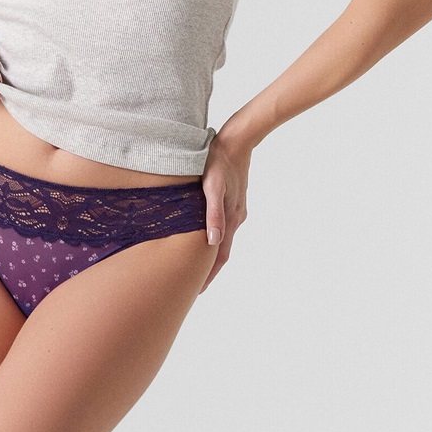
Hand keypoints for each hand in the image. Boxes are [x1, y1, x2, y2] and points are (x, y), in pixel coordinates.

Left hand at [199, 134, 253, 293]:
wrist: (237, 140)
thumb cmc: (218, 161)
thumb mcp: (212, 187)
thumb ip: (213, 214)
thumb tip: (212, 243)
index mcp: (231, 218)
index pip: (220, 256)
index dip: (209, 275)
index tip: (197, 291)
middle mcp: (236, 217)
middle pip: (222, 251)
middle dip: (209, 269)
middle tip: (193, 285)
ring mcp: (236, 209)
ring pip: (224, 238)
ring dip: (212, 253)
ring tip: (197, 264)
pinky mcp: (234, 199)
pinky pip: (224, 225)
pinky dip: (215, 236)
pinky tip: (206, 234)